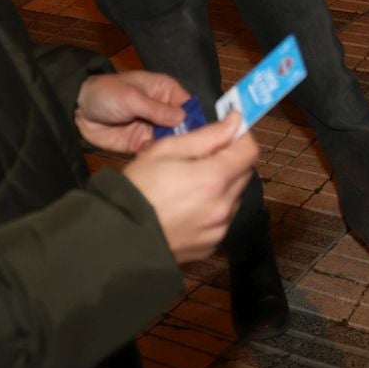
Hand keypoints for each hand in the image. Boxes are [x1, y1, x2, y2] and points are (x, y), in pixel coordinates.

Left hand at [75, 71, 190, 151]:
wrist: (79, 111)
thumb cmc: (105, 93)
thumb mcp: (131, 98)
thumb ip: (156, 109)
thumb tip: (183, 117)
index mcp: (165, 91)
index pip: (189, 105)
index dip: (195, 118)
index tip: (199, 134)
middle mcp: (163, 110)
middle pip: (184, 126)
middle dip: (185, 137)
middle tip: (183, 148)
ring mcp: (153, 128)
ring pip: (172, 140)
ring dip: (171, 148)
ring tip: (168, 154)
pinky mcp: (142, 143)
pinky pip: (155, 151)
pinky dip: (156, 155)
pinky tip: (153, 158)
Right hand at [121, 115, 258, 262]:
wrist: (118, 237)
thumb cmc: (138, 187)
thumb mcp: (166, 150)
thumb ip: (207, 136)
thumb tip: (235, 121)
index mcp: (214, 179)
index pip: (250, 151)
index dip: (240, 136)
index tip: (226, 131)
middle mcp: (224, 206)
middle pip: (244, 174)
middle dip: (229, 160)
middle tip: (201, 158)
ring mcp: (218, 230)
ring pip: (233, 197)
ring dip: (222, 186)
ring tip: (189, 186)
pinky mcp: (210, 246)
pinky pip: (221, 220)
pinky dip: (212, 210)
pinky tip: (187, 208)